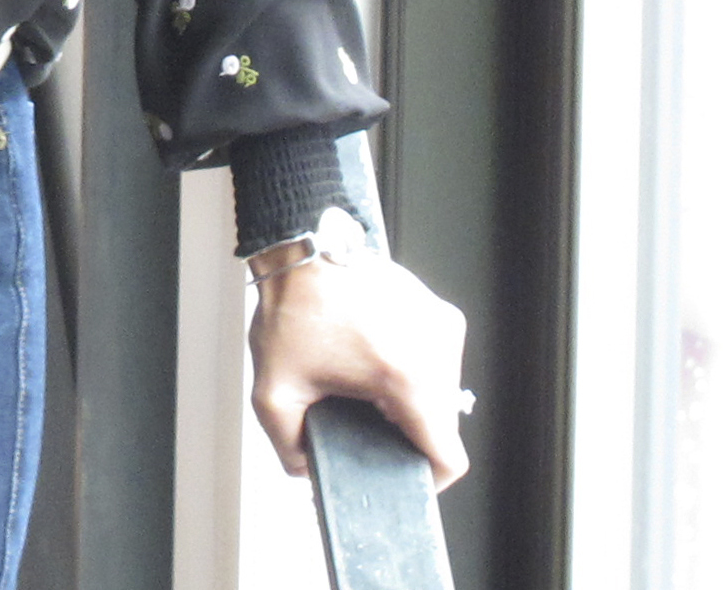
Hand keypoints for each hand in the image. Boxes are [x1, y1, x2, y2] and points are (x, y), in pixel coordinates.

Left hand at [247, 252, 470, 491]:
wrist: (302, 245)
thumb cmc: (293, 304)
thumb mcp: (274, 389)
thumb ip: (287, 444)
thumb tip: (305, 469)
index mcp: (409, 378)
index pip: (448, 455)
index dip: (427, 478)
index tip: (405, 475)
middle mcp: (439, 351)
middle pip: (439, 424)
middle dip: (403, 430)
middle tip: (362, 417)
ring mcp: (443, 327)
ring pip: (438, 391)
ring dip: (405, 396)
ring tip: (362, 380)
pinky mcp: (438, 310)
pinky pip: (434, 359)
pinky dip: (407, 366)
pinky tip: (370, 355)